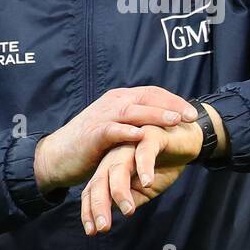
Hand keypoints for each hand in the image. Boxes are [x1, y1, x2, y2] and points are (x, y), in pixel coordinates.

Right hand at [33, 86, 197, 194]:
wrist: (57, 156)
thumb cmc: (91, 145)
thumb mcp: (118, 128)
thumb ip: (136, 123)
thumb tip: (163, 126)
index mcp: (121, 99)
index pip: (153, 93)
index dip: (174, 101)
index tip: (193, 113)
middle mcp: (113, 103)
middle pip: (147, 98)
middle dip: (171, 106)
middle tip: (192, 116)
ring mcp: (102, 117)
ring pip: (133, 111)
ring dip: (155, 115)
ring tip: (175, 121)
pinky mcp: (93, 134)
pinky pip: (112, 130)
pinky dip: (126, 131)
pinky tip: (141, 135)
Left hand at [80, 121, 202, 234]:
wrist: (187, 140)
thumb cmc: (162, 165)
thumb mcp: (146, 190)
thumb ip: (131, 198)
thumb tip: (116, 213)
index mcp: (110, 168)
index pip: (93, 189)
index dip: (90, 210)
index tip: (92, 232)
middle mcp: (116, 155)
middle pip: (100, 179)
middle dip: (99, 204)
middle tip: (103, 227)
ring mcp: (131, 144)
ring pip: (118, 166)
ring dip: (120, 190)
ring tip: (127, 211)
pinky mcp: (150, 135)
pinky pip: (144, 152)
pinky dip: (145, 167)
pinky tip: (148, 182)